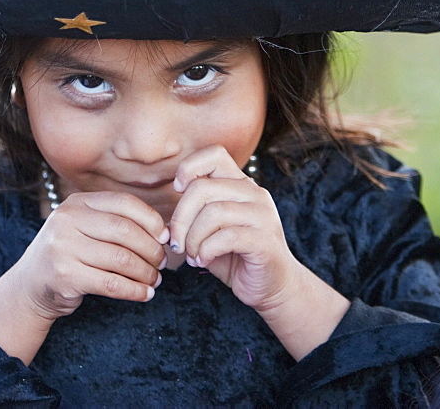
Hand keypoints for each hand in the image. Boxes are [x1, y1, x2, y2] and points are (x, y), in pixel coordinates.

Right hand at [15, 191, 167, 318]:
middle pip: (125, 230)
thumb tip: (164, 231)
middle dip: (151, 248)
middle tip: (162, 262)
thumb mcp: (84, 228)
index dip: (151, 220)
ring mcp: (64, 248)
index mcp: (77, 203)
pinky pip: (112, 283)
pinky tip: (145, 294)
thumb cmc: (68, 255)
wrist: (29, 286)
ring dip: (146, 272)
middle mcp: (67, 221)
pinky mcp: (66, 277)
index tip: (165, 237)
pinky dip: (135, 290)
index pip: (124, 203)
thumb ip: (115, 223)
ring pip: (122, 258)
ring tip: (155, 280)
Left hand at [168, 145, 301, 311]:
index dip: (188, 167)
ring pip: (213, 213)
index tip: (176, 191)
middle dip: (180, 218)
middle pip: (202, 188)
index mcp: (241, 184)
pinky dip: (206, 251)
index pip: (214, 154)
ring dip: (192, 239)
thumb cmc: (236, 256)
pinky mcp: (265, 240)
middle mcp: (254, 194)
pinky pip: (225, 237)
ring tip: (192, 255)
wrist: (273, 286)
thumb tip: (166, 212)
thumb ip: (196, 212)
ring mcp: (263, 215)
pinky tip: (203, 261)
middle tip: (177, 243)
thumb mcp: (212, 229)